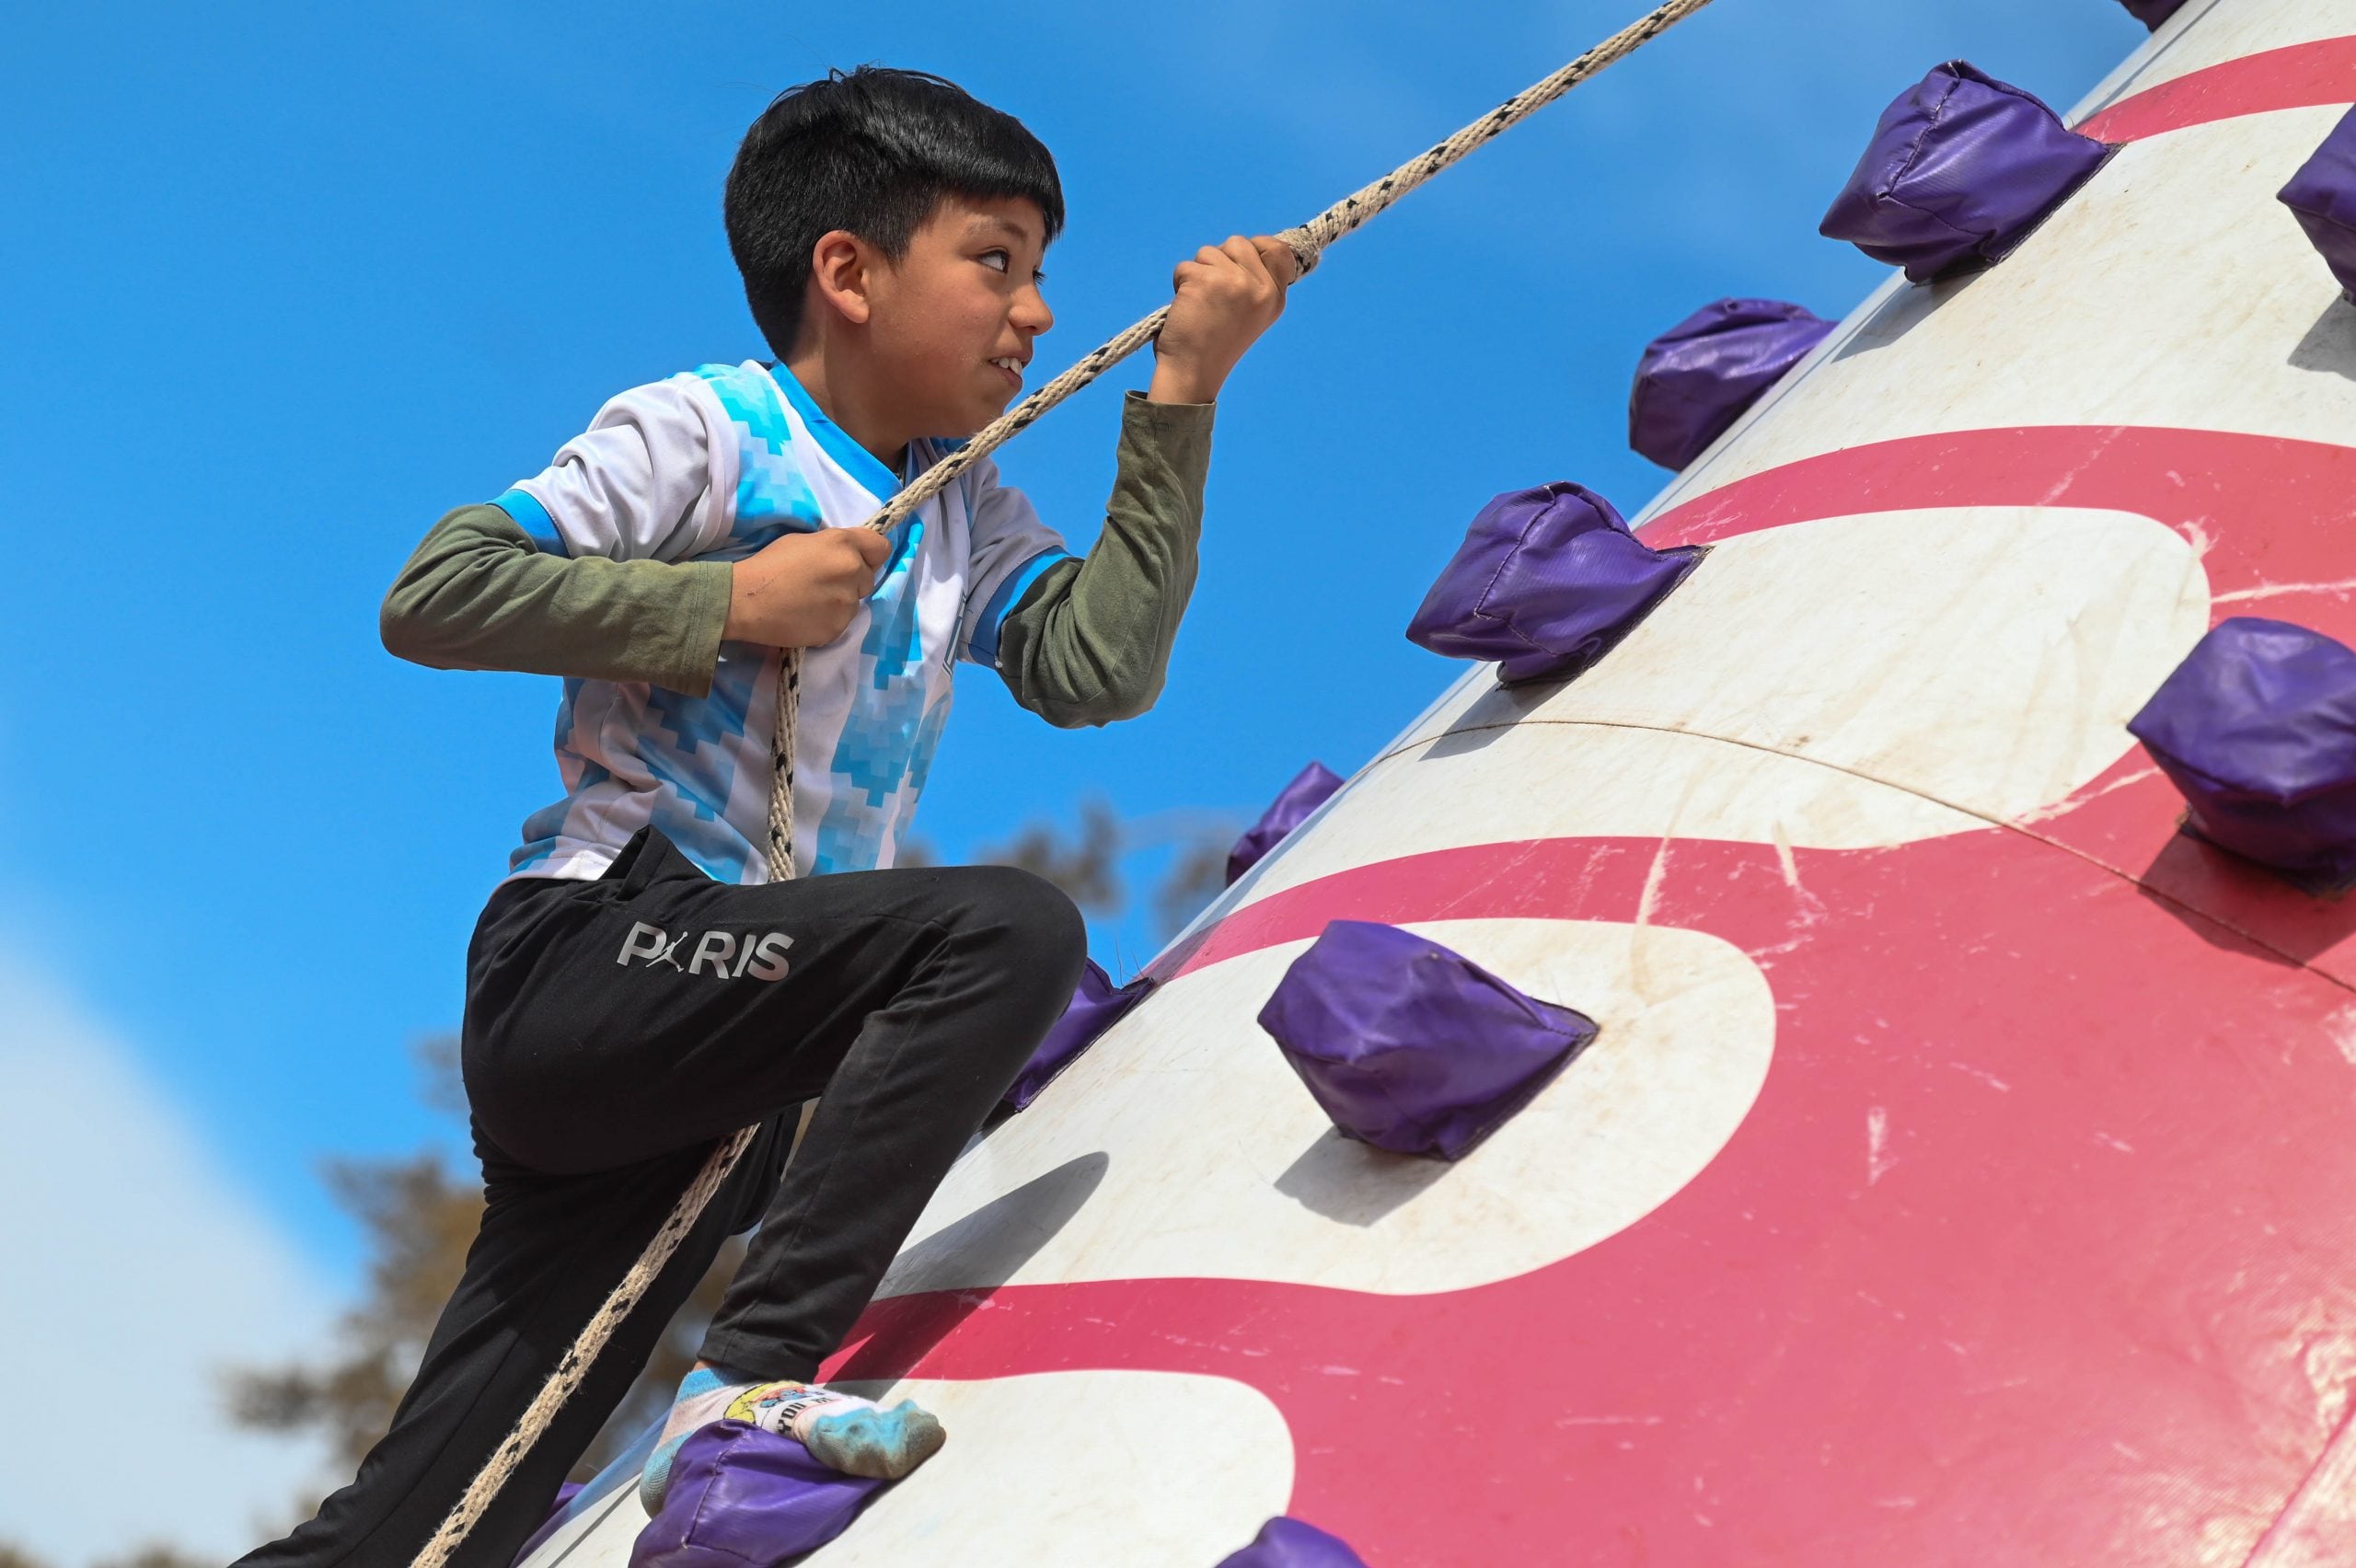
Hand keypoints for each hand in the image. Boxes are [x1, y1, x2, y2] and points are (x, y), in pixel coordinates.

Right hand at [723, 526, 893, 647]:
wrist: (744, 601)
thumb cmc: (768, 565)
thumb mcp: (803, 541)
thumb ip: (833, 546)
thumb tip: (849, 556)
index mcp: (843, 544)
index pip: (881, 548)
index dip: (870, 555)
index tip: (858, 560)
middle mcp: (851, 571)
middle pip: (869, 578)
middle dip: (852, 580)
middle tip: (823, 583)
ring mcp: (846, 603)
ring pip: (856, 602)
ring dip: (840, 602)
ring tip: (811, 602)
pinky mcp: (837, 628)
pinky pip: (842, 622)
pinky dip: (829, 620)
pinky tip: (807, 616)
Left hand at [1149, 234, 1297, 403]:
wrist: (1193, 372)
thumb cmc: (1215, 346)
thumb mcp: (1250, 315)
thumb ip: (1253, 284)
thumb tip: (1241, 249)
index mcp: (1274, 298)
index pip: (1279, 250)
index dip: (1258, 244)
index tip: (1238, 257)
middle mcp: (1260, 288)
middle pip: (1239, 242)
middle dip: (1220, 258)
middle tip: (1212, 292)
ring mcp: (1235, 282)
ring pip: (1210, 251)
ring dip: (1198, 272)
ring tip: (1199, 304)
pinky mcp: (1206, 280)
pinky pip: (1186, 266)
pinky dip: (1179, 283)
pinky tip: (1186, 308)